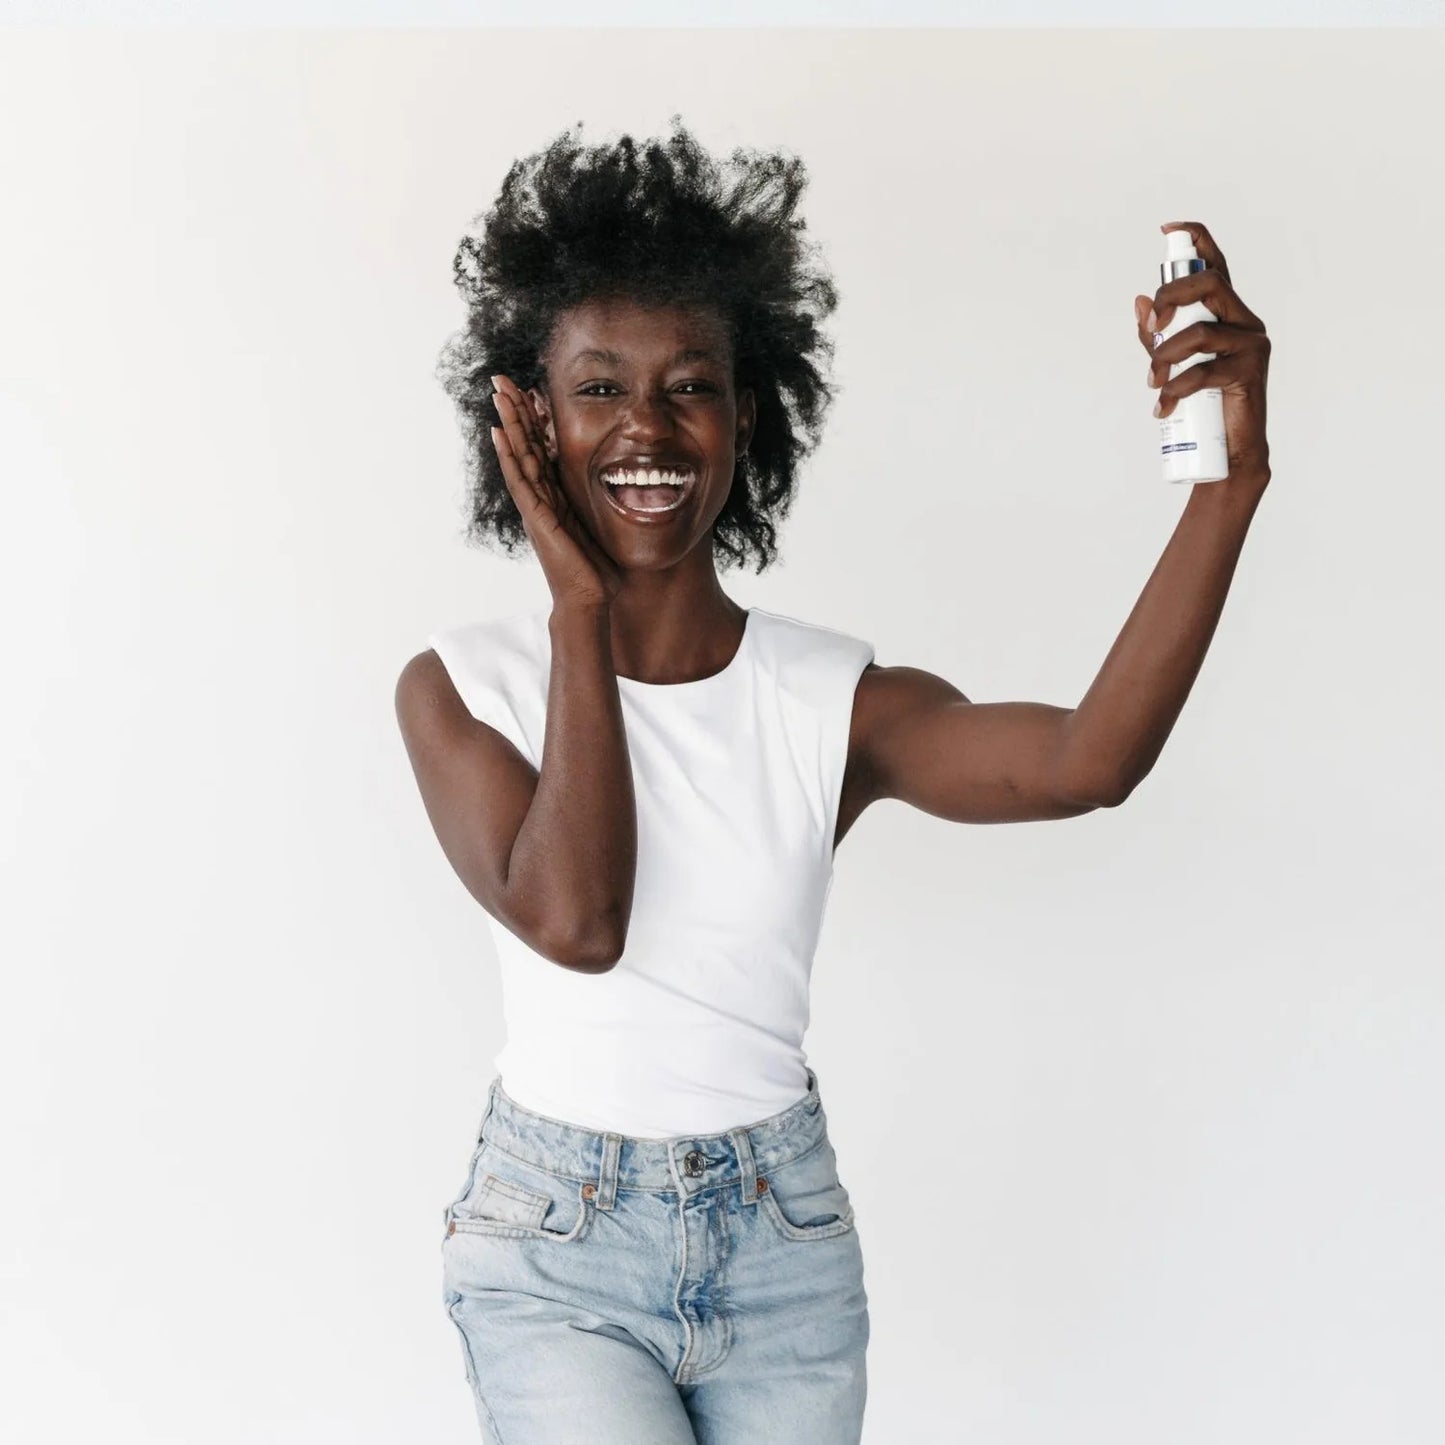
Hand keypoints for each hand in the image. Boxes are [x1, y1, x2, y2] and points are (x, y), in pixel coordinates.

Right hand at [489, 373, 624, 608]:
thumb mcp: (603, 526)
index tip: (530, 389)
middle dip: (514, 411)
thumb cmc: (599, 572)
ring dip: (508, 423)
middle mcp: (541, 498)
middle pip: (524, 445)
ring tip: (498, 393)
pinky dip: (509, 455)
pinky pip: (520, 480)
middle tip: (501, 378)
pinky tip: (499, 432)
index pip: (542, 449)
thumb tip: (633, 488)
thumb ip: (606, 506)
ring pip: (517, 456)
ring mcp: (536, 507)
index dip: (535, 420)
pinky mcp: (537, 518)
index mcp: (556, 497)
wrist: (591, 601)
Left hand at [1136, 221, 1271, 492]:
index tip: (1168, 229)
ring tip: (1152, 384)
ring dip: (1164, 357)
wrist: (1229, 452)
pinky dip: (1175, 389)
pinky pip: (1203, 370)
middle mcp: (1244, 322)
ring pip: (1199, 332)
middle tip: (1150, 323)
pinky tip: (1162, 407)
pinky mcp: (1250, 372)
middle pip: (1208, 284)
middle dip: (1170, 296)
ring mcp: (1251, 345)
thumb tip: (1138, 300)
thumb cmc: (1202, 404)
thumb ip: (1156, 335)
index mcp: (1227, 314)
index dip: (1197, 240)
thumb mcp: (1171, 365)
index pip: (1216, 267)